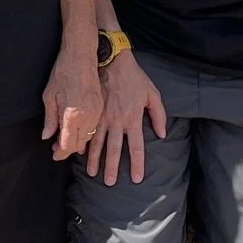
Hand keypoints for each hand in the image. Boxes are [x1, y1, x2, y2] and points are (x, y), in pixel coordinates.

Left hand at [42, 39, 104, 160]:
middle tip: (56, 147)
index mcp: (73, 115)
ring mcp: (96, 112)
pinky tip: (77, 130)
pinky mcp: (100, 107)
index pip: (68, 144)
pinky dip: (85, 132)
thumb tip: (47, 136)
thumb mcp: (50, 96)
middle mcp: (87, 117)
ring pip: (88, 137)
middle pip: (79, 144)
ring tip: (65, 139)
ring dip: (77, 142)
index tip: (54, 155)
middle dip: (67, 149)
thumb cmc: (63, 73)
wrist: (82, 56)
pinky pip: (94, 127)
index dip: (60, 152)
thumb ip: (50, 119)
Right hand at [87, 52, 166, 185]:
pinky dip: (83, 143)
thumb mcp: (152, 94)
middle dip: (112, 168)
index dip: (137, 164)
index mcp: (133, 118)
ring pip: (97, 143)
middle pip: (115, 150)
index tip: (136, 179)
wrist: (111, 60)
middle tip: (110, 183)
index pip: (136, 147)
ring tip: (92, 173)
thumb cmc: (133, 77)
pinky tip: (80, 152)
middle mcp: (117, 121)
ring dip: (94, 159)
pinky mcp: (91, 110)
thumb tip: (162, 134)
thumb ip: (159, 115)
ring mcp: (102, 116)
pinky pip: (87, 130)